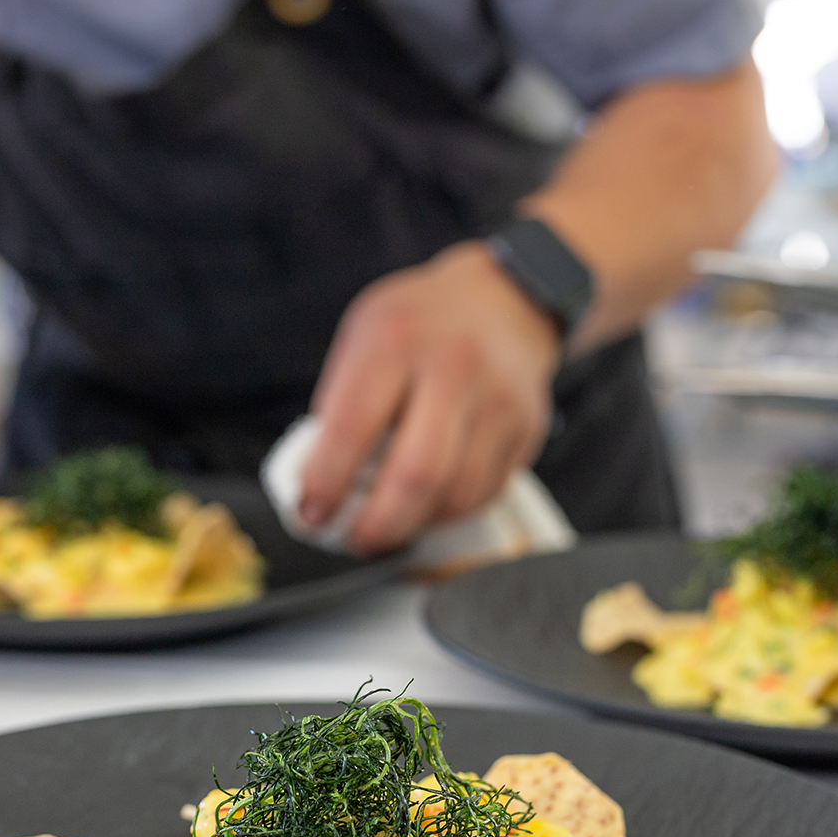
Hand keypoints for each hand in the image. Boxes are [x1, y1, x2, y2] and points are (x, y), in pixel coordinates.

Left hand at [300, 240, 561, 553]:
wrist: (504, 298)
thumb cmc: (418, 324)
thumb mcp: (363, 336)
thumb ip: (340, 402)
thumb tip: (315, 480)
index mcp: (395, 341)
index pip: (352, 428)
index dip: (326, 483)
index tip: (310, 512)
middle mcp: (453, 368)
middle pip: (416, 475)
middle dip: (377, 524)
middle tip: (354, 539)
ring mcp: (498, 399)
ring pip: (456, 494)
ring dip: (415, 525)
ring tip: (388, 527)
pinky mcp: (526, 427)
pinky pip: (485, 492)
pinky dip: (449, 512)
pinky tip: (427, 507)